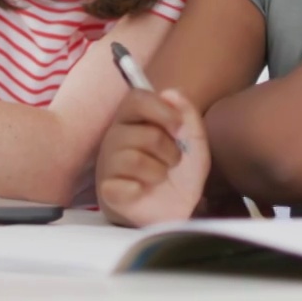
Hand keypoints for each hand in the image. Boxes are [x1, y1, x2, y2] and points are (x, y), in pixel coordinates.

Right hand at [97, 88, 209, 227]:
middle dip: (170, 151)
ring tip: (159, 177)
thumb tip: (170, 92)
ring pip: (135, 159)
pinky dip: (139, 190)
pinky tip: (141, 190)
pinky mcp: (107, 189)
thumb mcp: (194, 139)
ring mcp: (108, 162)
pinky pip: (123, 185)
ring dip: (159, 171)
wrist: (175, 207)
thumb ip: (187, 113)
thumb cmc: (179, 169)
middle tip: (172, 162)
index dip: (162, 111)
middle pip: (147, 134)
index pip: (137, 98)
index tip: (179, 129)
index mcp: (133, 117)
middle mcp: (115, 135)